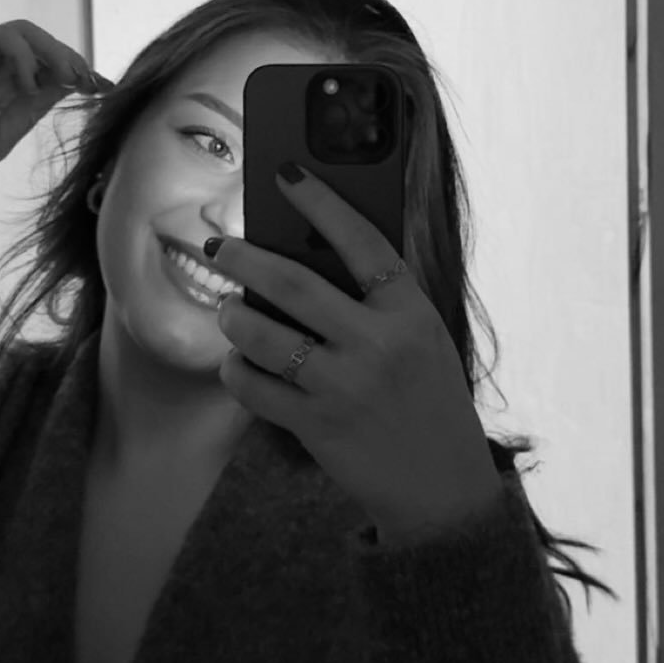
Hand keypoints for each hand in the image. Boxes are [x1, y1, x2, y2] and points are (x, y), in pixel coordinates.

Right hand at [0, 19, 111, 188]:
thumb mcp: (2, 134)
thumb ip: (33, 109)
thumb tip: (70, 88)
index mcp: (7, 92)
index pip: (53, 72)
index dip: (82, 77)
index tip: (108, 90)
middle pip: (46, 49)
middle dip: (74, 62)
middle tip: (91, 84)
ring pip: (27, 34)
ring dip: (54, 52)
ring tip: (68, 79)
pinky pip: (0, 36)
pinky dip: (23, 55)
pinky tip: (28, 83)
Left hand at [209, 163, 503, 542]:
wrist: (445, 489)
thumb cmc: (429, 399)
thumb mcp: (421, 339)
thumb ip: (377, 302)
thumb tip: (304, 256)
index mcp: (412, 312)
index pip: (363, 241)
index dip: (322, 202)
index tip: (287, 174)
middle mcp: (380, 344)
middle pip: (294, 283)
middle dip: (244, 257)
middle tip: (218, 246)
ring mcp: (346, 387)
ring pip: (263, 335)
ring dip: (232, 315)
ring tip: (227, 307)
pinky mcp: (318, 426)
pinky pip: (255, 388)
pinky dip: (236, 370)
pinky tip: (235, 362)